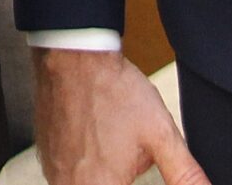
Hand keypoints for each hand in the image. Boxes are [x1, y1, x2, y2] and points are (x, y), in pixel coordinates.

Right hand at [32, 46, 210, 184]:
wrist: (73, 58)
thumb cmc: (113, 91)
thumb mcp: (161, 134)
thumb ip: (184, 174)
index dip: (131, 179)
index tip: (133, 170)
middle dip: (118, 178)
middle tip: (126, 157)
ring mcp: (55, 174)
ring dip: (102, 177)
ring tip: (112, 150)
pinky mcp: (47, 160)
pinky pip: (66, 178)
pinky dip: (84, 170)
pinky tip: (95, 146)